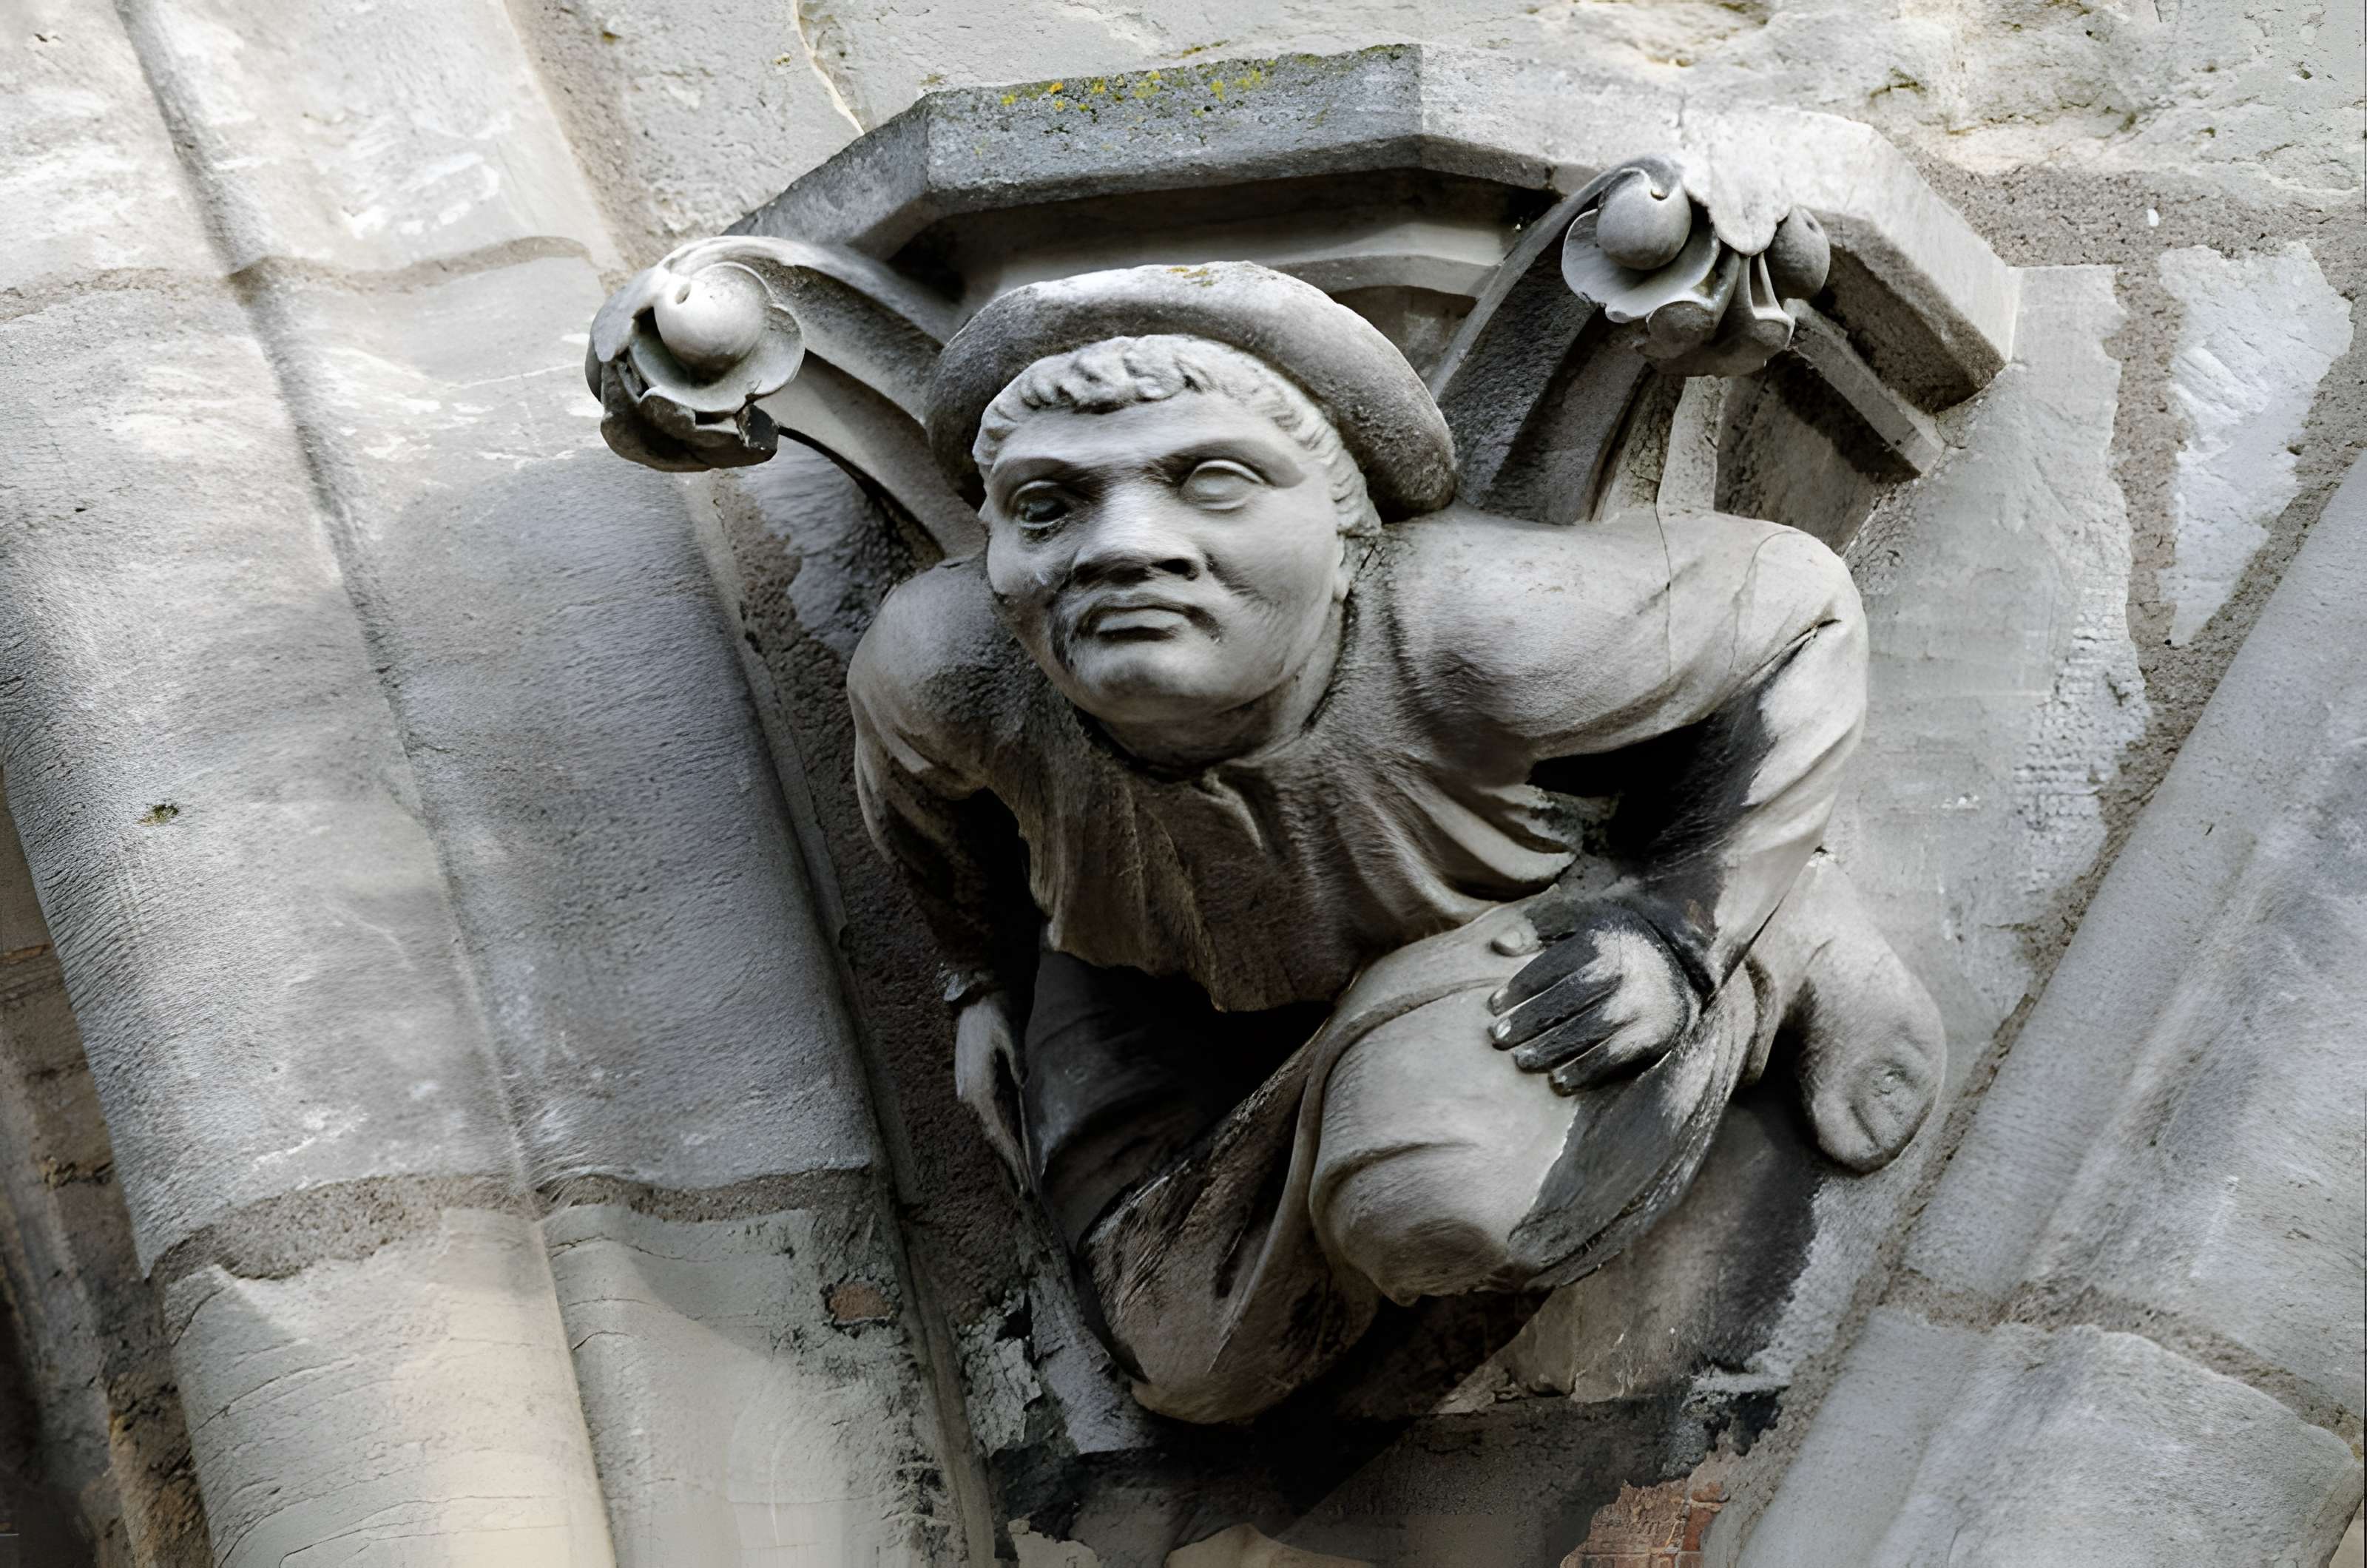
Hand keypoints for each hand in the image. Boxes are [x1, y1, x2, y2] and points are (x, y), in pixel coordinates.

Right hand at [953, 993, 1027, 1182]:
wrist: (977, 996)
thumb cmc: (996, 1014)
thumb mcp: (1009, 1034)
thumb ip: (1017, 1062)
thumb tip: (1025, 1086)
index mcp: (979, 1090)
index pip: (1000, 1134)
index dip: (1014, 1160)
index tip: (1028, 1183)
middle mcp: (971, 1098)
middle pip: (994, 1140)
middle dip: (1011, 1166)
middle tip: (1029, 1194)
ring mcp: (971, 1093)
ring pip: (992, 1133)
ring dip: (1005, 1156)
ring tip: (1020, 1182)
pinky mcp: (976, 1087)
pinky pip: (991, 1120)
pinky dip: (1001, 1139)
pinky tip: (1010, 1148)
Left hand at [1484, 902, 1701, 1093]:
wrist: (1683, 964)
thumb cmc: (1616, 942)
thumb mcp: (1581, 920)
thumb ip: (1539, 927)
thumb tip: (1499, 945)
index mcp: (1601, 941)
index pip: (1552, 967)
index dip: (1519, 987)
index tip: (1493, 1006)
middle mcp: (1624, 971)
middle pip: (1568, 998)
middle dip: (1530, 1020)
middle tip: (1497, 1037)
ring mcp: (1642, 1004)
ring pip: (1590, 1029)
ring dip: (1552, 1048)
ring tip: (1522, 1061)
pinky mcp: (1655, 1033)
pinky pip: (1616, 1056)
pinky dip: (1586, 1070)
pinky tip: (1559, 1081)